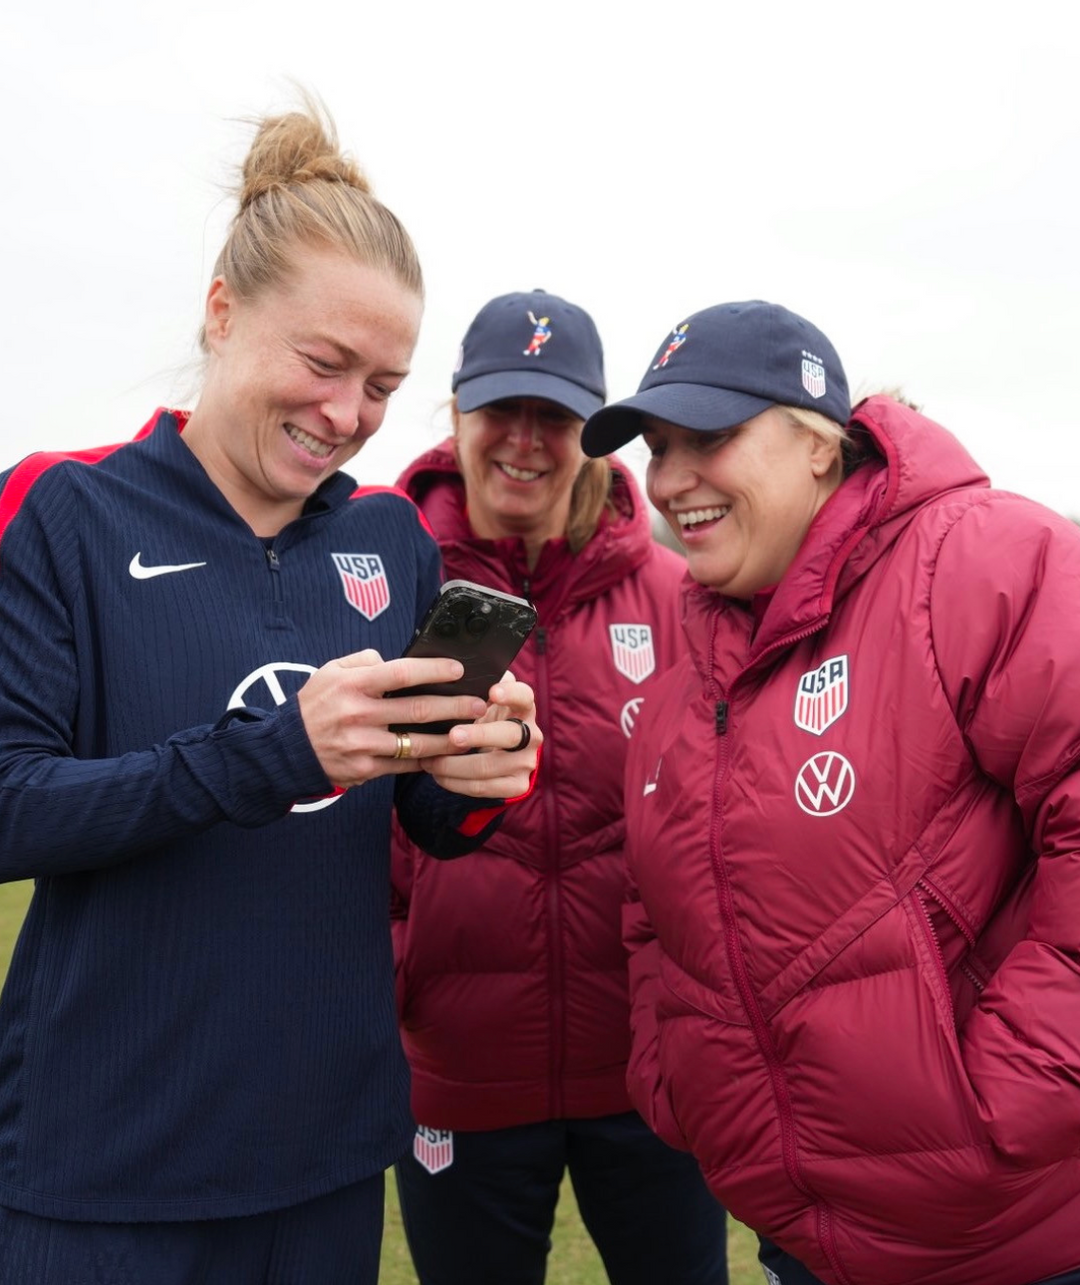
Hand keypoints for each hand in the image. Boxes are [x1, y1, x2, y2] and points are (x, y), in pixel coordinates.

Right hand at [297, 650, 487, 788]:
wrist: (287, 751)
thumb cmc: (315, 705)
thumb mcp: (330, 672)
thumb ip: (364, 661)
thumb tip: (394, 659)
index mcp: (353, 685)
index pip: (401, 673)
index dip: (433, 670)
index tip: (458, 669)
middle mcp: (359, 714)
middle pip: (417, 710)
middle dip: (454, 707)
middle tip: (479, 704)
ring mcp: (362, 745)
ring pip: (416, 743)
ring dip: (449, 739)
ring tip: (472, 733)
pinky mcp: (365, 770)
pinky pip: (404, 765)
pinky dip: (427, 760)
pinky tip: (446, 754)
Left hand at [420, 673, 541, 798]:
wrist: (498, 751)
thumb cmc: (482, 716)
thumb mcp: (483, 698)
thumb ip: (474, 685)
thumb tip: (447, 670)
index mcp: (523, 706)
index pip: (524, 695)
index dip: (510, 693)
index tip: (492, 692)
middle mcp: (531, 734)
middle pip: (509, 735)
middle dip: (478, 736)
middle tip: (453, 735)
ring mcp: (527, 762)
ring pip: (488, 767)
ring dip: (453, 765)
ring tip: (429, 760)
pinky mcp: (518, 785)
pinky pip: (483, 788)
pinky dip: (456, 783)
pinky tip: (439, 775)